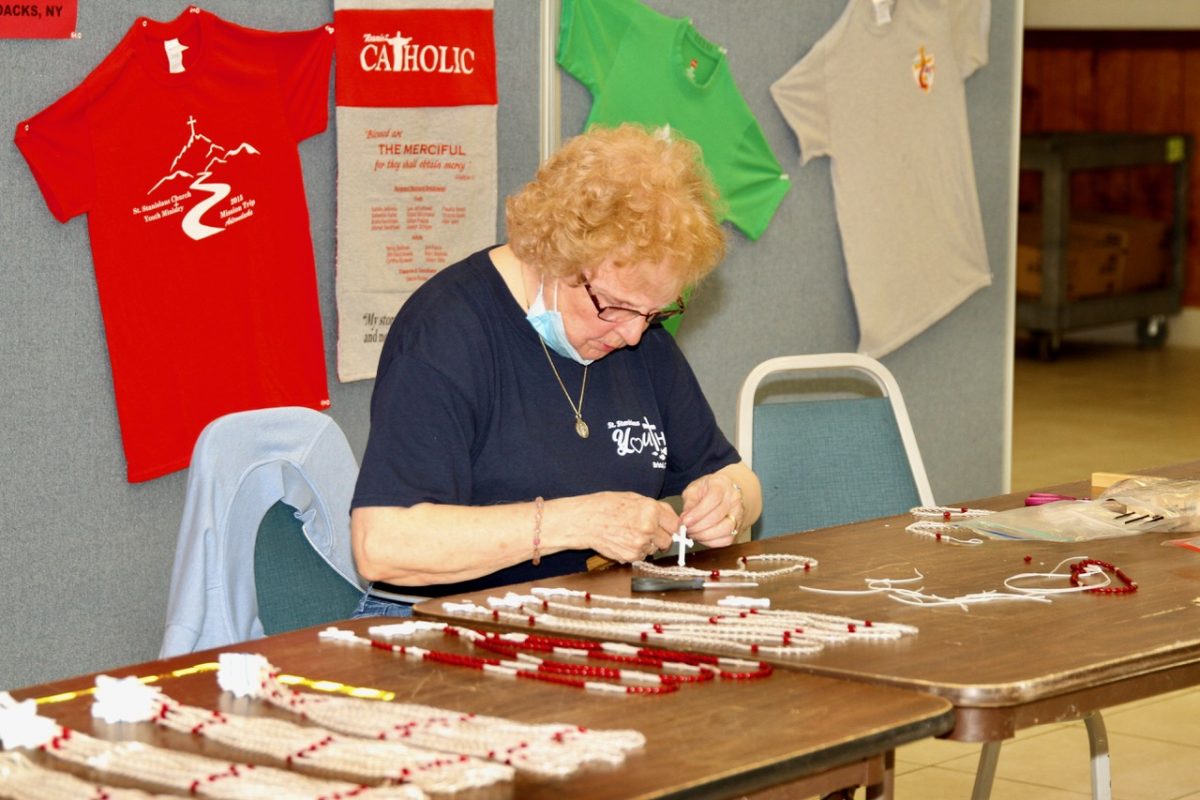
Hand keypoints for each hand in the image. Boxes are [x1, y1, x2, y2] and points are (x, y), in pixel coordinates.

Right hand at [552, 492, 678, 563]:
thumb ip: (655, 509)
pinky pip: (641, 556)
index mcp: (651, 510)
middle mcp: (648, 528)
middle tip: (649, 532)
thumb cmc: (606, 506)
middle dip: (661, 537)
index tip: (668, 527)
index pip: (675, 524)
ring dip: (648, 544)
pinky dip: (636, 551)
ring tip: (630, 533)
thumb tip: (671, 519)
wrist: (585, 521)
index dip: (671, 526)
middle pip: (668, 540)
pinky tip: (624, 541)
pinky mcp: (631, 556)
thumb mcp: (634, 498)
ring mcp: (640, 544)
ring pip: (654, 549)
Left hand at [680, 473, 743, 547]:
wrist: (729, 492)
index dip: (697, 513)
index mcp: (722, 485)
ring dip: (704, 536)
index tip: (685, 521)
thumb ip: (689, 501)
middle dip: (697, 526)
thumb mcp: (695, 488)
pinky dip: (712, 542)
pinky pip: (727, 540)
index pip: (713, 499)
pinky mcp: (738, 529)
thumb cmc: (710, 489)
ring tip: (692, 533)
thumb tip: (684, 518)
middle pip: (717, 517)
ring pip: (724, 530)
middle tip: (685, 529)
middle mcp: (733, 500)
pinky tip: (702, 537)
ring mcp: (738, 515)